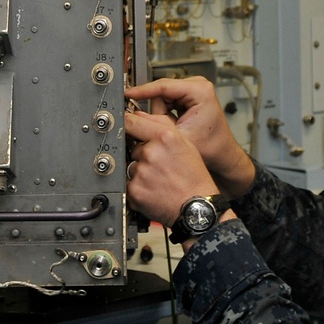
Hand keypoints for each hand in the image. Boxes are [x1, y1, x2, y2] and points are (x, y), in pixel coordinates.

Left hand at [124, 108, 220, 227]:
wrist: (196, 207)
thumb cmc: (194, 177)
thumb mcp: (186, 144)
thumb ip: (163, 126)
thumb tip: (141, 116)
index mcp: (165, 137)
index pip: (132, 122)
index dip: (129, 124)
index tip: (126, 127)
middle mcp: (151, 152)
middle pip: (134, 148)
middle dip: (143, 156)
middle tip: (160, 167)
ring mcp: (141, 172)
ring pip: (132, 167)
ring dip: (141, 173)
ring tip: (159, 181)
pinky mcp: (134, 190)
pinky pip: (129, 184)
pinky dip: (138, 188)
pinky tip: (154, 191)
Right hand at [126, 77, 254, 197]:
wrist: (222, 153)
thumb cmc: (210, 146)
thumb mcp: (178, 136)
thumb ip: (155, 124)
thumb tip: (134, 115)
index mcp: (200, 90)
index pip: (163, 85)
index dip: (143, 91)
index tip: (128, 94)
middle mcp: (198, 85)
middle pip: (162, 92)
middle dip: (158, 111)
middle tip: (165, 127)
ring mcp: (195, 89)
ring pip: (163, 97)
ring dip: (163, 114)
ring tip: (175, 128)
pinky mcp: (190, 95)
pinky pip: (168, 101)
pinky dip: (166, 114)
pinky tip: (176, 125)